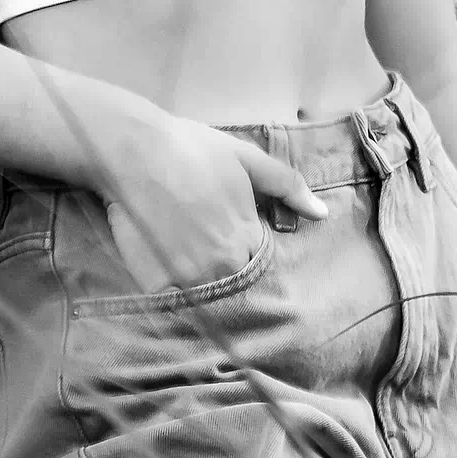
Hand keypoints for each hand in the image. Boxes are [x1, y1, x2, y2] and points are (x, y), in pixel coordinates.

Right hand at [99, 111, 327, 293]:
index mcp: (247, 236)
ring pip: (209, 298)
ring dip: (210, 292)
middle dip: (234, 277)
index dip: (253, 256)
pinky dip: (179, 303)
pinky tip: (175, 292)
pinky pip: (175, 306)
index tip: (243, 247)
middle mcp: (223, 264)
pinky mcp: (156, 285)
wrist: (133, 152)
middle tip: (216, 260)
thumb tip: (323, 214)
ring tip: (199, 278)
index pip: (263, 264)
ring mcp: (188, 278)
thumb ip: (287, 186)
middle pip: (237, 284)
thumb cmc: (193, 150)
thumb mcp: (246, 158)